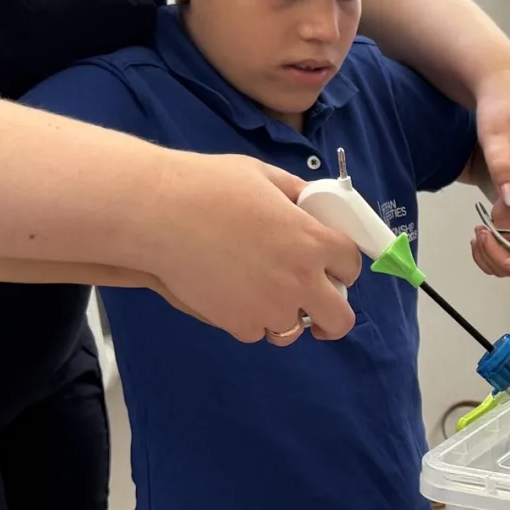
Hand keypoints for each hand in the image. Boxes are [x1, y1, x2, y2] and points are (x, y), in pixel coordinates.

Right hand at [145, 153, 361, 343]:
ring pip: (294, 330)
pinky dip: (248, 320)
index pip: (352, 266)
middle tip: (318, 309)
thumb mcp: (264, 177)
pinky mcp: (240, 324)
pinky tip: (232, 297)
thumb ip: (295, 194)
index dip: (343, 267)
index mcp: (313, 240)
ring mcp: (271, 308)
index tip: (332, 269)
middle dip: (333, 315)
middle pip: (340, 319)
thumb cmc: (208, 187)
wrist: (158, 215)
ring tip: (264, 297)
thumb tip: (310, 202)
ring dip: (285, 317)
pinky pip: (256, 332)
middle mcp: (300, 280)